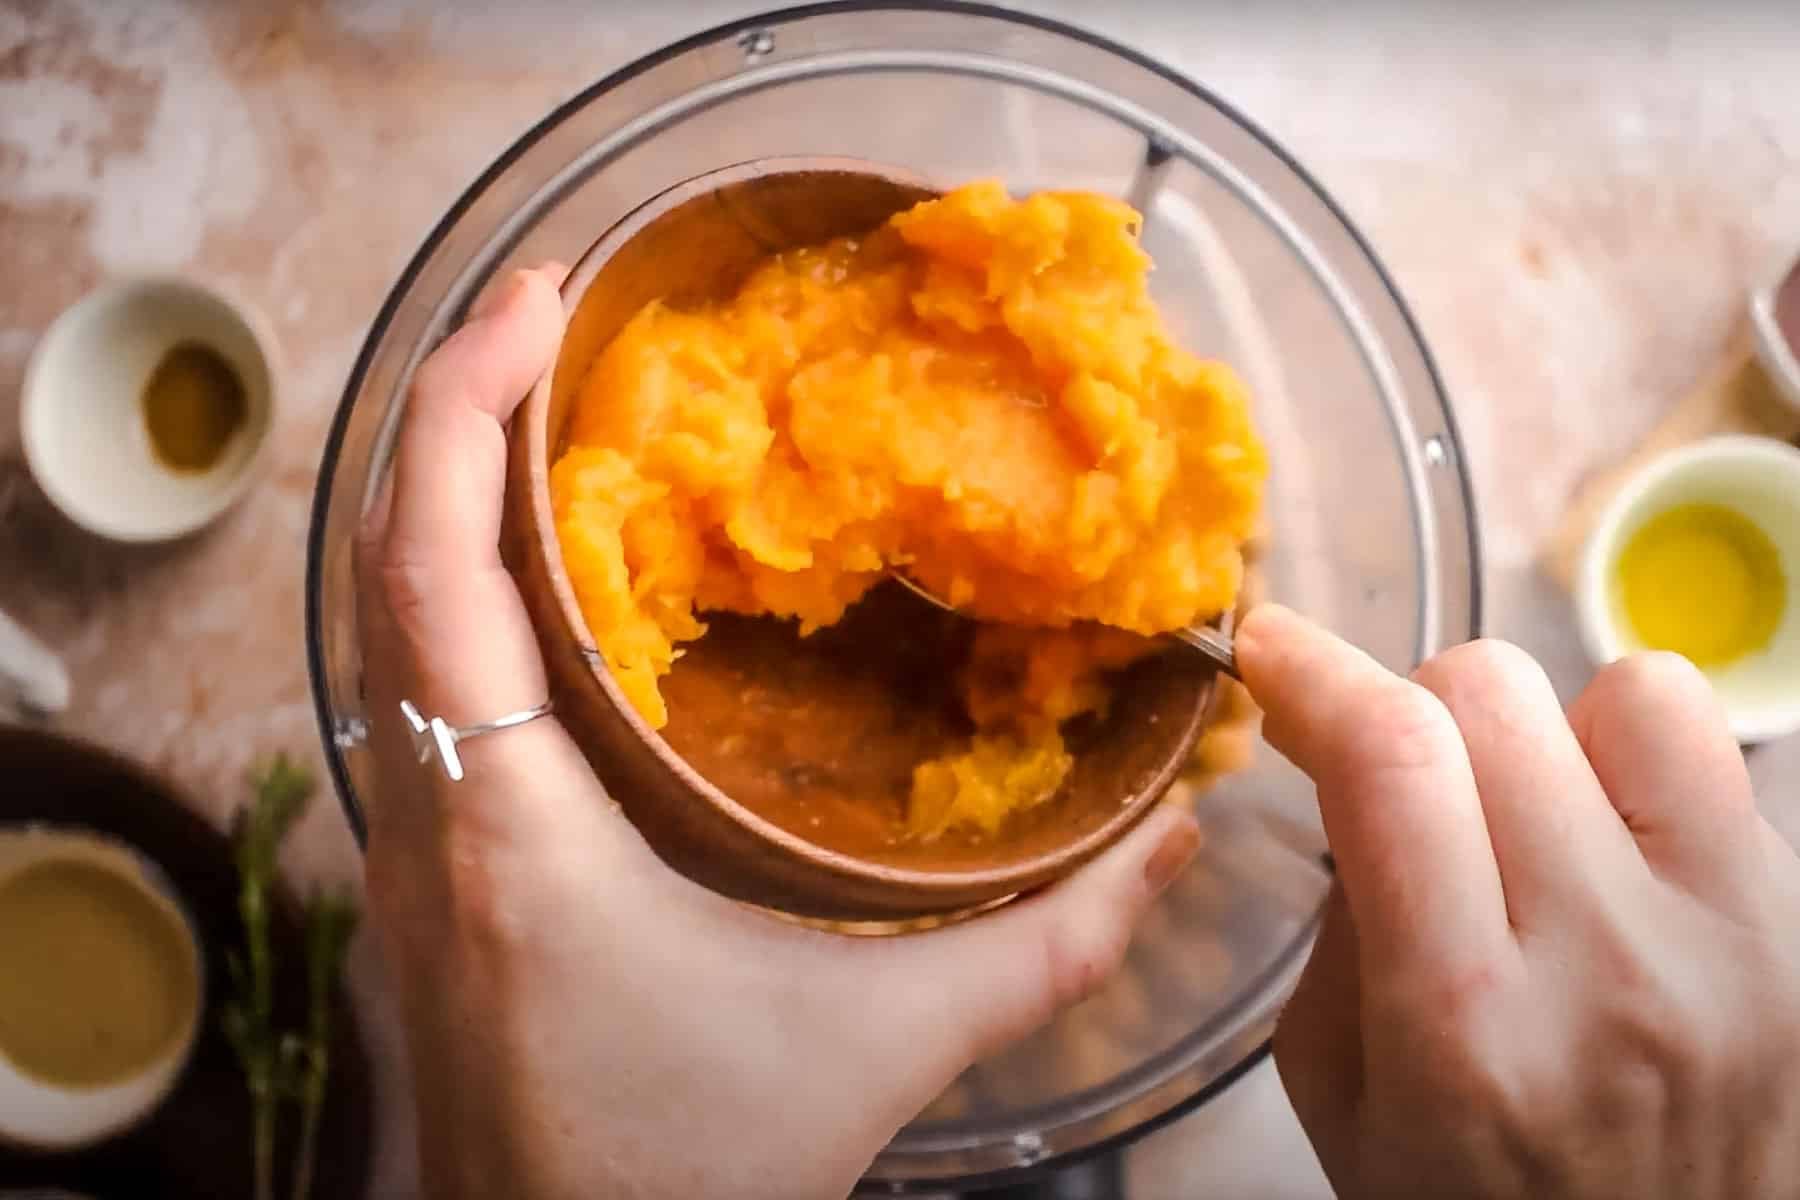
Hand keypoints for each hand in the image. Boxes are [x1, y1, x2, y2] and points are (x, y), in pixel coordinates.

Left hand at [353, 266, 1202, 1199]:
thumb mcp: (882, 1046)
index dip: (461, 404)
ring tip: (546, 403)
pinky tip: (545, 566)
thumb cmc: (687, 1170)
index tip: (532, 297)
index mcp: (510, 824)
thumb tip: (1177, 839)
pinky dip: (455, 578)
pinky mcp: (428, 869)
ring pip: (385, 615)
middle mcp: (428, 810)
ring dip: (446, 488)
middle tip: (551, 311)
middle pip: (383, 556)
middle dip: (450, 406)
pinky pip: (416, 675)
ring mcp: (410, 841)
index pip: (433, 564)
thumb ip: (1046, 944)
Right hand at [1239, 605, 1799, 1197]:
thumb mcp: (1340, 1092)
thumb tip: (1356, 772)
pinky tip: (1605, 844)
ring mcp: (1734, 939)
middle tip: (1390, 777)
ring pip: (1626, 690)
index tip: (1269, 648)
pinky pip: (1709, 748)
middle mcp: (1613, 966)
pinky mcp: (1798, 924)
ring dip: (1539, 728)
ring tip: (1521, 814)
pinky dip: (1630, 761)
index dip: (1312, 670)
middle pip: (1491, 695)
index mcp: (1465, 1025)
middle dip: (1406, 708)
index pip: (1392, 761)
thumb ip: (1343, 922)